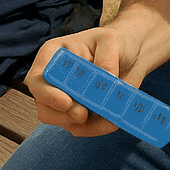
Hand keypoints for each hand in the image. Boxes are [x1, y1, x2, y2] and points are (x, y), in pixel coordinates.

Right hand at [25, 27, 140, 136]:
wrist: (132, 55)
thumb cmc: (115, 42)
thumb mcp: (112, 41)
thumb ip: (106, 60)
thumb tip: (104, 81)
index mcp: (53, 56)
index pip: (37, 79)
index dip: (48, 94)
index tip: (67, 103)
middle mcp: (54, 80)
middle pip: (43, 107)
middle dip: (63, 116)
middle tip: (83, 114)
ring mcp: (65, 99)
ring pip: (61, 121)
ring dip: (82, 124)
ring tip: (105, 113)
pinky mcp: (79, 113)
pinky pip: (82, 128)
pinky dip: (97, 127)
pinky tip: (113, 117)